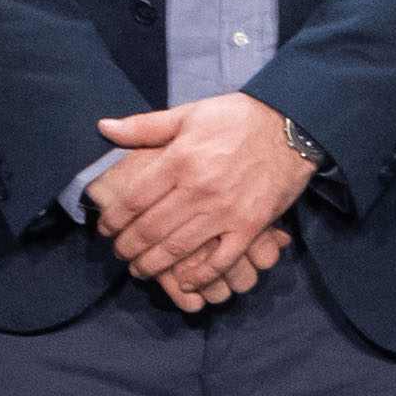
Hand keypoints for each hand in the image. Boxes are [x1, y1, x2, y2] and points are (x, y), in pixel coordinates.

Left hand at [90, 96, 314, 308]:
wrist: (291, 127)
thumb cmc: (237, 118)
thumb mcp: (188, 114)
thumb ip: (145, 126)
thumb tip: (104, 127)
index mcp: (180, 160)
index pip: (135, 199)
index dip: (114, 219)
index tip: (105, 229)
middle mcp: (199, 189)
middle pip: (151, 229)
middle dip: (129, 247)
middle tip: (120, 254)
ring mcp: (225, 211)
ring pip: (179, 248)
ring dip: (154, 265)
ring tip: (141, 270)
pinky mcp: (250, 226)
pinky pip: (221, 260)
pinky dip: (201, 275)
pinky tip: (186, 282)